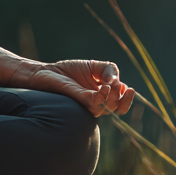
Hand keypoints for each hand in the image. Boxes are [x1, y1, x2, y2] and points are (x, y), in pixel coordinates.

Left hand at [9, 58, 134, 117]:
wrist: (46, 72)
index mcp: (102, 95)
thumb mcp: (93, 65)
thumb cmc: (68, 71)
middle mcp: (96, 102)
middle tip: (122, 87)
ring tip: (111, 85)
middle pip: (117, 108)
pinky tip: (103, 88)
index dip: (127, 99)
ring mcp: (87, 104)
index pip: (121, 103)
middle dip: (123, 99)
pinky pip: (93, 104)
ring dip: (114, 97)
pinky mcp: (78, 101)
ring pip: (107, 108)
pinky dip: (101, 97)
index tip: (129, 89)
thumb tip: (117, 80)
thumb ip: (108, 69)